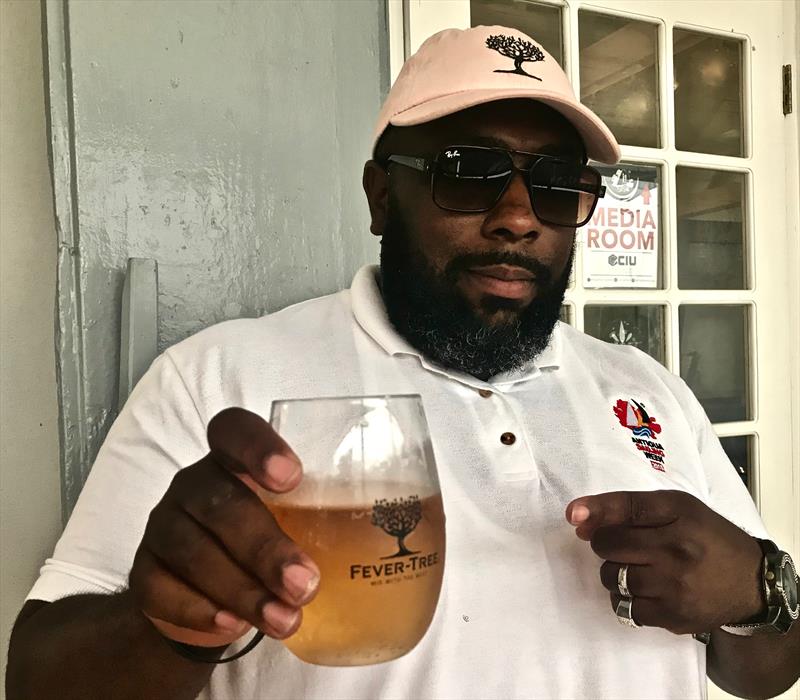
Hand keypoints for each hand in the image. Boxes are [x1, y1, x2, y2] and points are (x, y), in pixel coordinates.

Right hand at [129, 408, 319, 647]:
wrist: (206, 596)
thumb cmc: (265, 544)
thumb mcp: (296, 522)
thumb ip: (326, 517)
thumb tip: (396, 532)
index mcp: (233, 460)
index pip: (234, 430)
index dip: (258, 446)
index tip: (293, 478)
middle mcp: (195, 484)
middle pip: (219, 502)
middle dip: (264, 546)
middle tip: (306, 584)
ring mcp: (164, 526)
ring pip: (192, 550)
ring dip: (243, 590)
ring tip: (285, 619)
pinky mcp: (144, 571)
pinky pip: (160, 589)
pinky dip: (199, 610)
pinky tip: (233, 626)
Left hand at [565, 490, 765, 633]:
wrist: (751, 584)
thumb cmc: (706, 538)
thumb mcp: (678, 509)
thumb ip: (627, 508)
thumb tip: (578, 520)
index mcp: (680, 513)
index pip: (628, 507)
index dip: (595, 510)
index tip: (572, 515)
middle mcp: (678, 548)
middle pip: (610, 544)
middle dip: (605, 543)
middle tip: (621, 546)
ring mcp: (676, 586)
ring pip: (612, 577)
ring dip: (612, 572)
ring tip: (635, 567)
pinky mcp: (674, 616)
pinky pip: (625, 607)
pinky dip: (624, 597)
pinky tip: (642, 589)